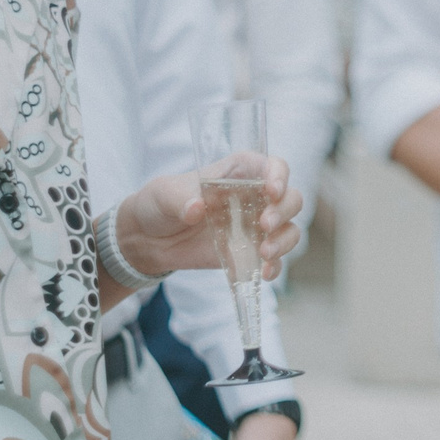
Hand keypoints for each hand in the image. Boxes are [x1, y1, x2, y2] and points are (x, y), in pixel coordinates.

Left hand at [116, 153, 303, 280]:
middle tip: (264, 225)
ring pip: (289, 228)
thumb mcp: (164, 194)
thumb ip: (180, 199)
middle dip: (283, 211)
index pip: (272, 166)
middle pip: (290, 198)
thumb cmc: (160, 204)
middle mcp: (254, 197)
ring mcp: (255, 226)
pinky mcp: (250, 252)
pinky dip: (276, 266)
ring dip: (285, 240)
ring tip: (265, 253)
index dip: (279, 175)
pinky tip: (265, 273)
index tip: (271, 190)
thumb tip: (197, 209)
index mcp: (239, 172)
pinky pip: (275, 259)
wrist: (149, 240)